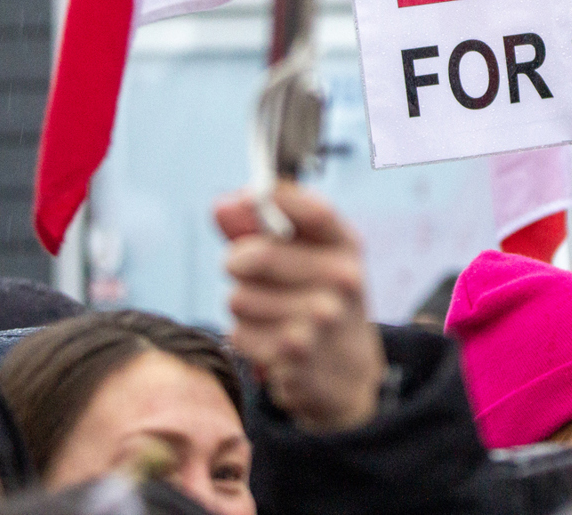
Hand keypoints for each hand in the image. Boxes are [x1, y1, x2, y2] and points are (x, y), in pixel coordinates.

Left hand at [215, 183, 386, 431]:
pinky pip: (240, 334)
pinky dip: (245, 337)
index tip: (245, 198)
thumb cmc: (317, 299)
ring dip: (241, 305)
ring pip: (239, 298)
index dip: (274, 199)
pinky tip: (271, 341)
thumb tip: (222, 205)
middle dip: (236, 261)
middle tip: (241, 269)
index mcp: (346, 246)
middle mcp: (343, 280)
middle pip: (258, 255)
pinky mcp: (298, 356)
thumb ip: (262, 228)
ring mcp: (323, 320)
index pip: (315, 210)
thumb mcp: (307, 258)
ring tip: (267, 313)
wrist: (349, 372)